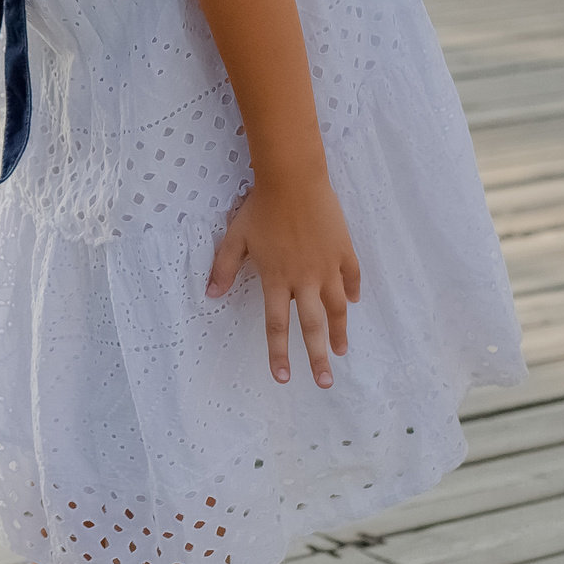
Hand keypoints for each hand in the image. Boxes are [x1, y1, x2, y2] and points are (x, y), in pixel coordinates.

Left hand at [206, 176, 361, 386]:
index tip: (283, 378)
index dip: (279, 353)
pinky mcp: (344, 250)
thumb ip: (223, 268)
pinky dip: (352, 291)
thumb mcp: (235, 238)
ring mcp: (328, 266)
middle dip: (317, 358)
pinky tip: (353, 303)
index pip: (277, 326)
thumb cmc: (261, 208)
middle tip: (325, 382)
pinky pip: (351, 276)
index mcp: (276, 280)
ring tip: (341, 351)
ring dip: (339, 332)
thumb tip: (210, 294)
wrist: (293, 180)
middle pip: (313, 326)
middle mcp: (304, 279)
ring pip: (337, 307)